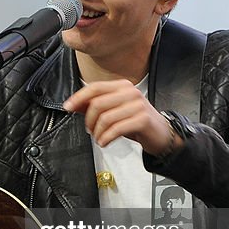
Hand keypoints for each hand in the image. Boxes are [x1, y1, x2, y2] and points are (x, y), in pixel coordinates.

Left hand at [63, 79, 178, 155]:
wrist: (161, 134)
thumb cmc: (135, 122)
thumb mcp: (113, 111)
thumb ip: (93, 106)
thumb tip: (73, 104)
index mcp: (122, 86)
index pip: (94, 87)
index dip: (78, 98)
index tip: (67, 107)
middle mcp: (130, 92)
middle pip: (97, 104)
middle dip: (89, 120)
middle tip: (90, 130)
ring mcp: (137, 105)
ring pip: (105, 118)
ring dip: (97, 132)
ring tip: (99, 138)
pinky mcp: (142, 119)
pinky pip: (116, 129)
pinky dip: (106, 138)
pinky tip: (104, 142)